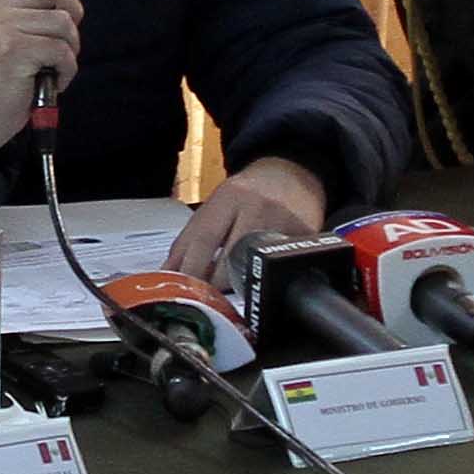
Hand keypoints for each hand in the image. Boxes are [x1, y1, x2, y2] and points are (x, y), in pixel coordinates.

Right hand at [0, 0, 84, 155]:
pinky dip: (67, 70)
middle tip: (63, 40)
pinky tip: (52, 80)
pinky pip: (62, 50)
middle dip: (73, 14)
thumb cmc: (5, 71)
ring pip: (64, 21)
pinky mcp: (15, 50)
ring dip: (70, 49)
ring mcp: (3, 26)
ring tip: (55, 65)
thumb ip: (28, 3)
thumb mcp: (7, 28)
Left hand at [169, 155, 329, 278]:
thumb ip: (189, 239)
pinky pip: (280, 267)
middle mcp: (258, 208)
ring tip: (228, 294)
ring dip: (238, 286)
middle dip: (214, 284)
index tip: (182, 289)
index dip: (191, 268)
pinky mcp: (305, 238)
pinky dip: (265, 279)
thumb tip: (168, 273)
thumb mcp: (214, 205)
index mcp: (230, 197)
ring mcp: (285, 223)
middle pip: (232, 257)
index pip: (205, 238)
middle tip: (204, 298)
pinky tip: (257, 283)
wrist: (290, 175)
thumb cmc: (246, 194)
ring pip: (257, 267)